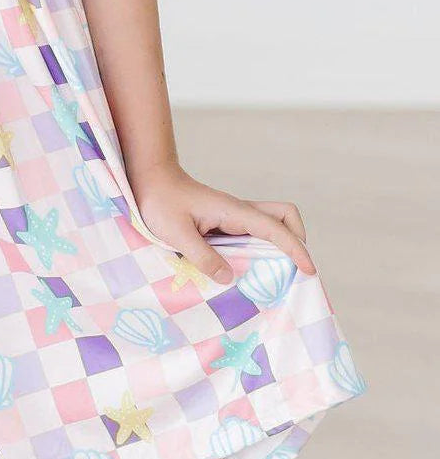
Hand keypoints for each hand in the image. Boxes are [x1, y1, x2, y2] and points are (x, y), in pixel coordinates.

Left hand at [128, 159, 316, 284]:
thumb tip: (229, 278)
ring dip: (280, 246)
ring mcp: (233, 216)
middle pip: (284, 216)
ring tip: (274, 277)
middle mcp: (239, 211)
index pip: (275, 228)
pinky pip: (253, 234)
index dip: (295, 249)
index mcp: (233, 211)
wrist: (150, 180)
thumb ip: (202, 256)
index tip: (309, 270)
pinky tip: (248, 271)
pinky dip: (261, 250)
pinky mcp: (225, 223)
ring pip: (271, 225)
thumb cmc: (160, 202)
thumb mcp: (176, 233)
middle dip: (296, 240)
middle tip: (292, 269)